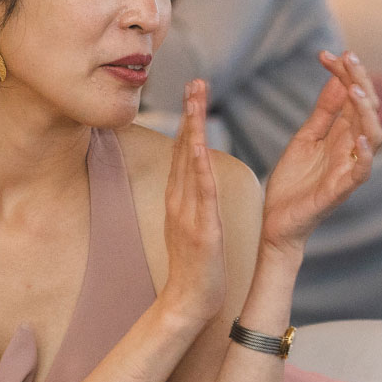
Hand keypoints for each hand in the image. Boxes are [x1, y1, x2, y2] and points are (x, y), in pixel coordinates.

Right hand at [156, 80, 226, 333]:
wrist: (188, 301)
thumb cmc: (195, 267)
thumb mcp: (191, 225)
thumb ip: (192, 200)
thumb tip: (196, 180)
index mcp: (179, 198)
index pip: (185, 151)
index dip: (189, 120)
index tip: (194, 92)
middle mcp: (179, 199)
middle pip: (184, 148)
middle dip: (189, 113)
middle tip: (195, 81)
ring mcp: (187, 212)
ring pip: (190, 162)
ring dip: (193, 128)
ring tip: (197, 100)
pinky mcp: (201, 228)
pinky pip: (200, 192)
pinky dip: (199, 165)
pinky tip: (200, 144)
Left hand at [260, 52, 381, 255]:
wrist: (276, 220)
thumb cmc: (294, 181)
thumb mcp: (306, 137)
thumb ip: (324, 111)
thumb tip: (337, 77)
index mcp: (342, 134)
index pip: (353, 96)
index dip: (345, 73)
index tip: (325, 54)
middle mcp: (351, 148)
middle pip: (368, 110)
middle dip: (360, 81)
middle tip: (348, 58)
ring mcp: (348, 168)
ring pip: (372, 136)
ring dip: (365, 112)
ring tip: (354, 90)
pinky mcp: (340, 190)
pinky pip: (361, 172)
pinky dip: (365, 155)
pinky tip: (359, 137)